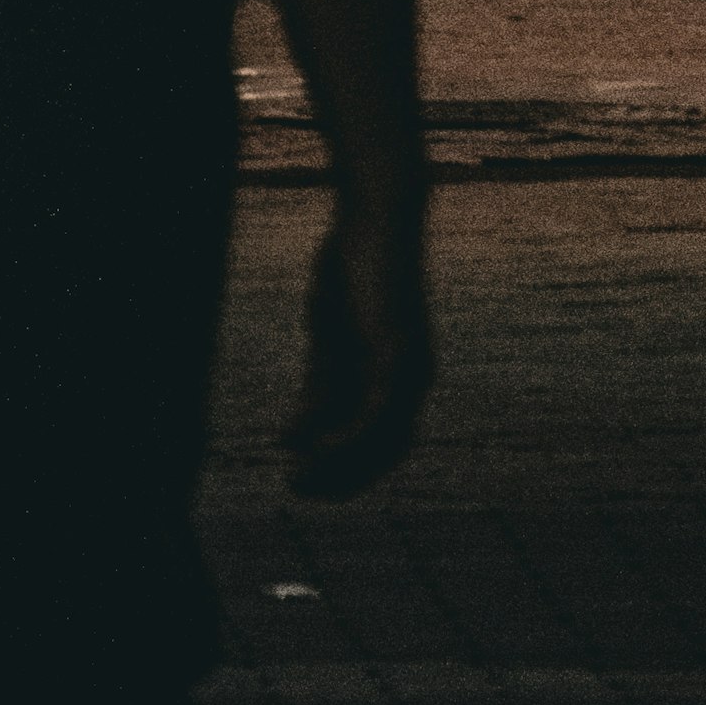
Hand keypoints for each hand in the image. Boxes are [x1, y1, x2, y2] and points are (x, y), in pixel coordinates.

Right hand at [285, 193, 432, 499]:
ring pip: (382, 439)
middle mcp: (413, 379)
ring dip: (340, 465)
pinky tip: (319, 447)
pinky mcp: (398, 349)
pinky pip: (378, 409)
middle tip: (296, 489)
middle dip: (341, 477)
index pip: (379, 441)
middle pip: (384, 451)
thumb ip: (319, 387)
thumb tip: (291, 441)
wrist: (374, 214)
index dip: (345, 468)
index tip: (308, 480)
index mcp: (398, 375)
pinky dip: (350, 435)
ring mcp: (411, 366)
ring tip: (299, 478)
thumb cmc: (353, 269)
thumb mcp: (329, 338)